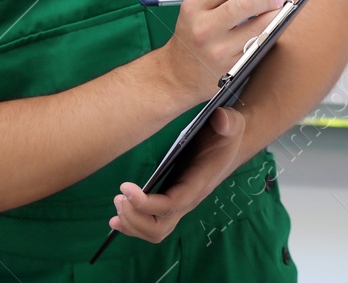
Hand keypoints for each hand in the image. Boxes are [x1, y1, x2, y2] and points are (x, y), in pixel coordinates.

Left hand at [109, 106, 246, 243]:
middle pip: (159, 226)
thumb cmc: (226, 137)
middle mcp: (188, 200)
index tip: (126, 188)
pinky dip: (132, 224)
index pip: (172, 204)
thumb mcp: (231, 125)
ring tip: (118, 201)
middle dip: (135, 217)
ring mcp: (179, 204)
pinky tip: (116, 218)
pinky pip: (151, 224)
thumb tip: (220, 119)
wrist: (229, 147)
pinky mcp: (170, 201)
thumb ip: (227, 122)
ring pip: (154, 230)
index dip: (148, 203)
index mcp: (198, 183)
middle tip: (118, 196)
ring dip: (131, 222)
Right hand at [159, 0, 284, 106]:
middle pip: (245, 3)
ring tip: (279, 11)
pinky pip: (259, 46)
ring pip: (258, 27)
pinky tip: (271, 30)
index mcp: (193, 6)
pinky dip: (269, 34)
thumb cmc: (192, 37)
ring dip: (276, 16)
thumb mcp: (195, 11)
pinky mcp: (232, 67)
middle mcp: (203, 27)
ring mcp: (218, 49)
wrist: (178, 75)